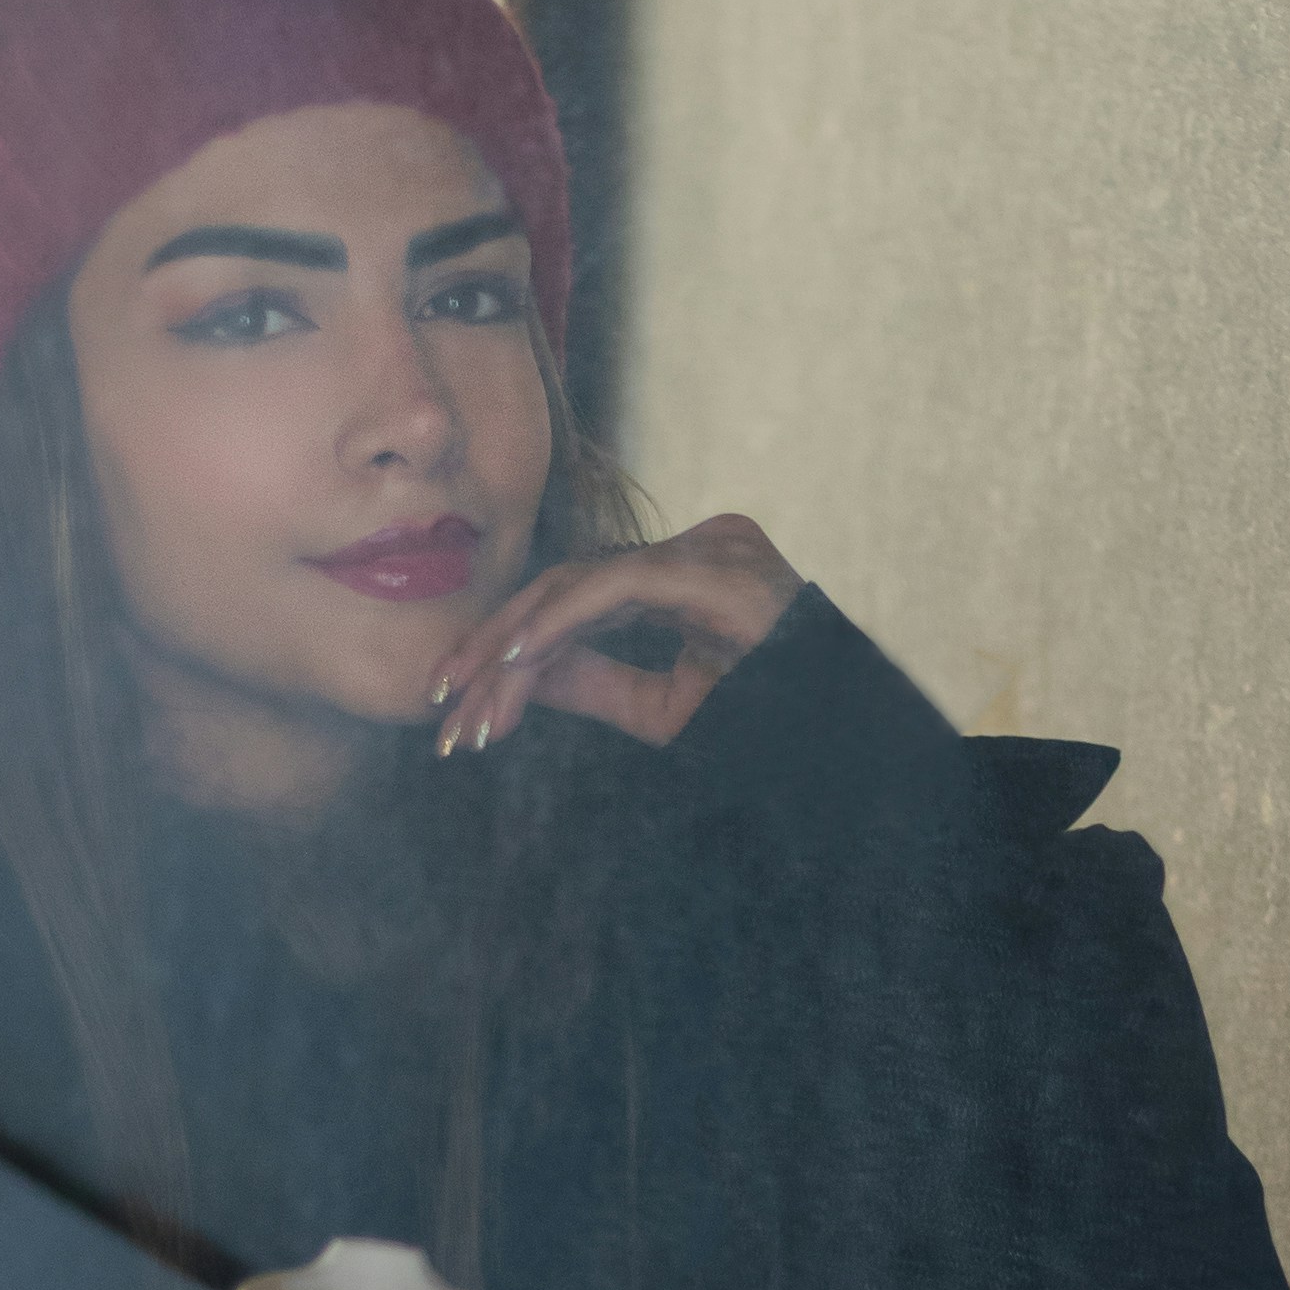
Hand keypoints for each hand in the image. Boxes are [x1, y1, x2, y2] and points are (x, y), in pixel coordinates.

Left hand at [432, 512, 800, 755]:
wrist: (847, 743)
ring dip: (515, 648)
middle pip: (569, 584)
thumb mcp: (665, 709)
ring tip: (470, 705)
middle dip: (497, 648)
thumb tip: (516, 673)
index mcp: (689, 574)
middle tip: (442, 704)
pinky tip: (515, 662)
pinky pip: (616, 584)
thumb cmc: (769, 719)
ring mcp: (712, 548)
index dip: (512, 647)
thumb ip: (595, 682)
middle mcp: (700, 546)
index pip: (580, 598)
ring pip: (581, 584)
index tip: (461, 705)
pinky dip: (558, 623)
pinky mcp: (714, 569)